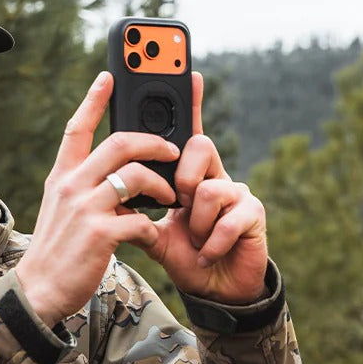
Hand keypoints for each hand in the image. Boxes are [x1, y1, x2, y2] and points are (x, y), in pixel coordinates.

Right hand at [16, 71, 180, 325]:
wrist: (38, 292)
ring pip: (136, 176)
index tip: (110, 75)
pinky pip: (140, 220)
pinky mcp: (100, 234)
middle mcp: (70, 186)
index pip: (77, 128)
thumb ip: (87, 191)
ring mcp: (84, 208)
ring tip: (169, 198)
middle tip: (174, 151)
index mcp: (61, 177)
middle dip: (154, 143)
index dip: (95, 99)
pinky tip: (149, 236)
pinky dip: (151, 227)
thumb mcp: (62, 212)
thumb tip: (125, 183)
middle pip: (119, 143)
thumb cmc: (56, 255)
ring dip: (161, 186)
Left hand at [143, 72, 268, 303]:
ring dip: (195, 223)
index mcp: (190, 174)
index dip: (190, 102)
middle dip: (183, 179)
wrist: (213, 291)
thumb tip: (107, 187)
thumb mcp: (150, 231)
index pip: (187, 132)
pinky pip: (227, 218)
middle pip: (199, 147)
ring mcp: (238, 193)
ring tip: (196, 240)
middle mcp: (215, 175)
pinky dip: (211, 242)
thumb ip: (132, 208)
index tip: (189, 72)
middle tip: (178, 206)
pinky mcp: (254, 215)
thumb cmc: (185, 256)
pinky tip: (207, 254)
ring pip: (209, 188)